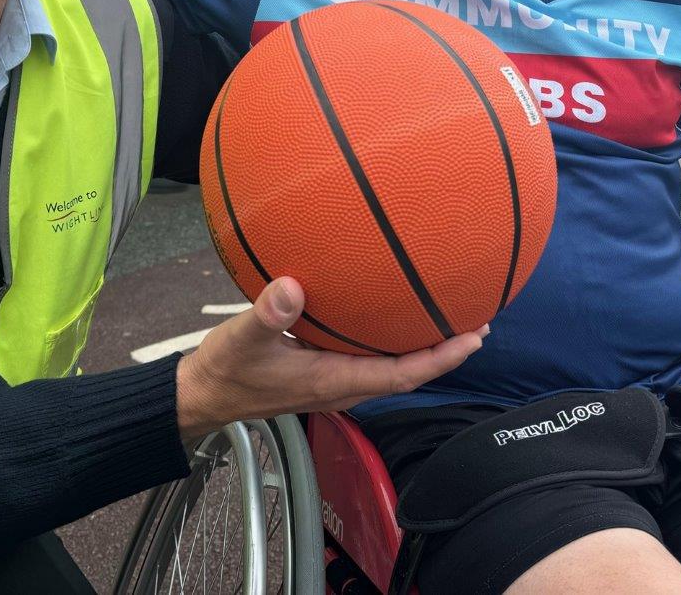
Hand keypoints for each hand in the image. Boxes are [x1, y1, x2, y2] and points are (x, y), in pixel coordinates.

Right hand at [174, 277, 486, 438]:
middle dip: (444, 350)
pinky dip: (388, 337)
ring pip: (389, 365)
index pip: (401, 375)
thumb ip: (266, 315)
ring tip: (445, 314)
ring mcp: (332, 380)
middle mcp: (341, 385)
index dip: (441, 359)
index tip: (474, 337)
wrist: (204, 394)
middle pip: (407, 372)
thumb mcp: (241, 339)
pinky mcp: (320, 369)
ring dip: (420, 344)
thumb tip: (292, 287)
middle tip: (476, 320)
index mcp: (333, 382)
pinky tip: (387, 309)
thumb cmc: (224, 370)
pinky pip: (367, 355)